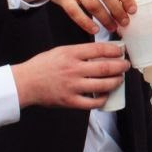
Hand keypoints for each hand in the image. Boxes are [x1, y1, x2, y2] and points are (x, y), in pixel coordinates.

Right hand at [11, 42, 128, 108]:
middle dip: (120, 67)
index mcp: (71, 53)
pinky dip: (102, 99)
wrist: (25, 83)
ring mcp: (73, 86)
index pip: (99, 49)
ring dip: (115, 82)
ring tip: (119, 79)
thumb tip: (100, 52)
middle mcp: (73, 69)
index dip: (114, 50)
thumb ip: (79, 52)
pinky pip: (92, 102)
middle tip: (126, 66)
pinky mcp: (70, 101)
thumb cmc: (42, 66)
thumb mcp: (60, 51)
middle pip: (105, 68)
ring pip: (103, 85)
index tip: (121, 51)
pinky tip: (105, 95)